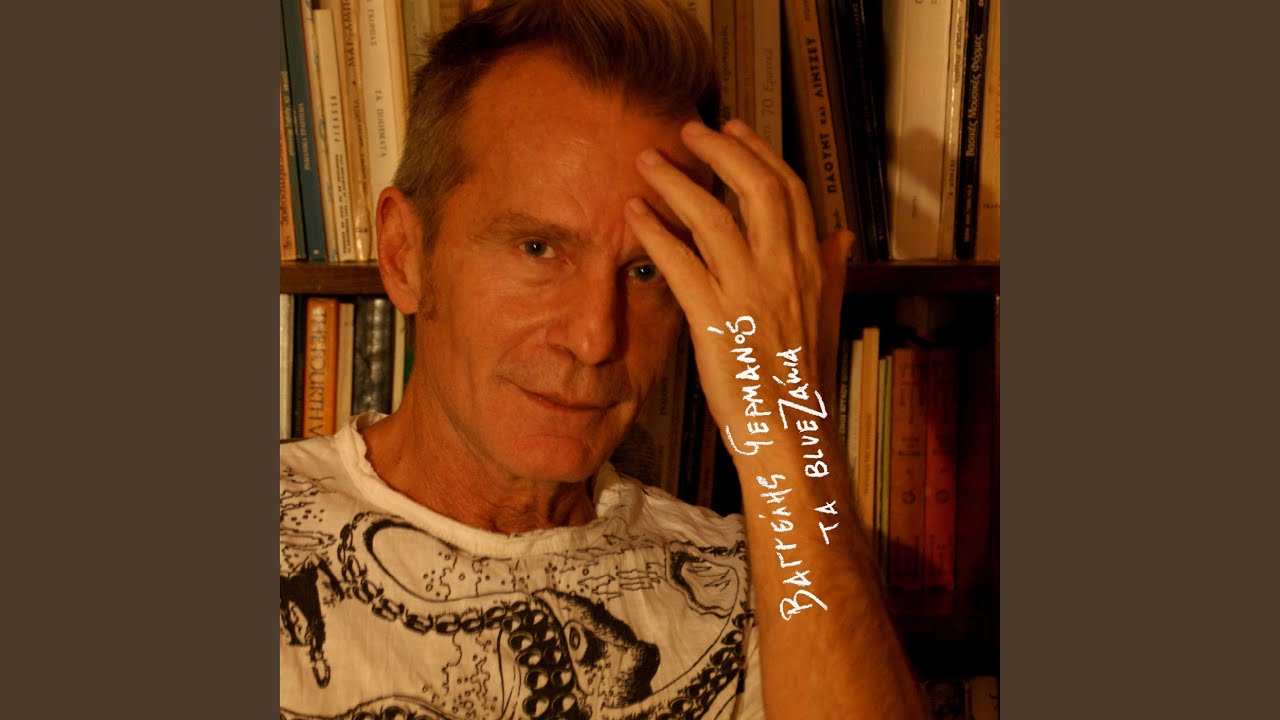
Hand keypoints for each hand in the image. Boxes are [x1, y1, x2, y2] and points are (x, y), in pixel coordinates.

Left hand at [624, 118, 852, 453]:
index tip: (733, 129)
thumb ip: (833, 271)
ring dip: (676, 181)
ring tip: (648, 160)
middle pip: (756, 186)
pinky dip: (656, 232)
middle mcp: (784, 270)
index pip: (790, 189)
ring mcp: (750, 293)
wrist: (790, 430)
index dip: (759, 152)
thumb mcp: (829, 317)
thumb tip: (842, 235)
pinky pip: (681, 262)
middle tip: (688, 130)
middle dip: (720, 150)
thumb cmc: (803, 379)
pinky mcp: (716, 319)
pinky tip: (635, 214)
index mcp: (812, 266)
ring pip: (713, 216)